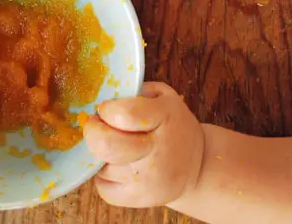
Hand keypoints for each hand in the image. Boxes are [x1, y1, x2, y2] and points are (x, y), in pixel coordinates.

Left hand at [83, 82, 204, 207]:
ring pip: (100, 166)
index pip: (123, 114)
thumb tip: (99, 97)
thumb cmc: (172, 125)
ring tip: (117, 148)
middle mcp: (158, 152)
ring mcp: (149, 180)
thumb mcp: (163, 97)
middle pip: (105, 145)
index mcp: (165, 118)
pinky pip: (103, 189)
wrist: (199, 167)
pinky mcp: (139, 199)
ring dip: (100, 156)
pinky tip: (118, 167)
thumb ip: (133, 91)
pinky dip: (104, 178)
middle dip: (92, 132)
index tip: (107, 110)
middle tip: (97, 127)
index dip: (106, 109)